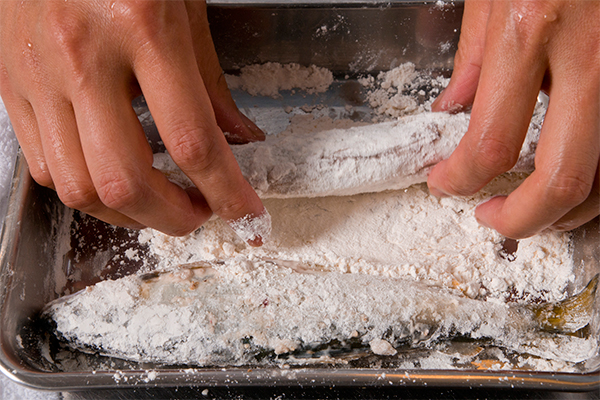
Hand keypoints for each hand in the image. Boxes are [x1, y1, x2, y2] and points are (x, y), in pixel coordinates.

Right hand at [0, 1, 268, 243]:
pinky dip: (84, 188)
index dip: (226, 190)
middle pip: (126, 181)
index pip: (192, 140)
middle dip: (172, 217)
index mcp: (142, 28)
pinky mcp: (8, 84)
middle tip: (198, 213)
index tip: (244, 211)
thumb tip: (238, 136)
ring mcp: (37, 74)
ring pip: (77, 187)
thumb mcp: (183, 4)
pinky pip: (42, 165)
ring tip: (157, 202)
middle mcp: (83, 56)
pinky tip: (110, 176)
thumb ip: (209, 79)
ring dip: (127, 213)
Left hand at [429, 0, 598, 238]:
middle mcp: (592, 56)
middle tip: (489, 219)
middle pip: (563, 180)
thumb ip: (472, 56)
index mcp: (533, 27)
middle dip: (520, 220)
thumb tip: (453, 110)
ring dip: (565, 210)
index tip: (444, 183)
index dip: (458, 179)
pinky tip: (568, 175)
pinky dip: (595, 177)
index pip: (488, 142)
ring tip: (526, 207)